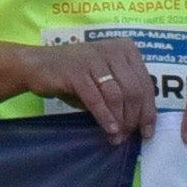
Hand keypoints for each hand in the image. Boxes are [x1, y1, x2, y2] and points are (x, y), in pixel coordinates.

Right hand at [18, 35, 154, 143]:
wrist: (37, 65)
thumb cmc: (75, 75)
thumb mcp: (104, 79)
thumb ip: (123, 93)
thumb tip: (140, 123)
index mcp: (125, 48)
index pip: (145, 83)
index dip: (149, 111)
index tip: (147, 132)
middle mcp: (113, 50)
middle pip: (134, 91)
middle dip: (134, 119)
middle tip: (129, 137)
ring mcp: (94, 59)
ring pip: (117, 96)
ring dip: (120, 121)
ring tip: (117, 138)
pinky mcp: (77, 71)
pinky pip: (97, 99)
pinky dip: (105, 117)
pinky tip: (109, 130)